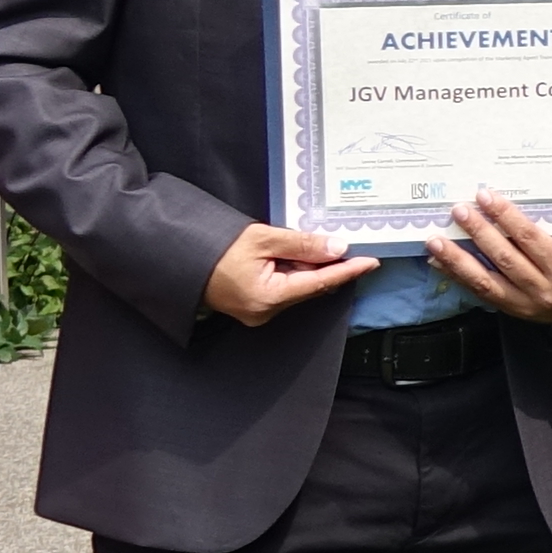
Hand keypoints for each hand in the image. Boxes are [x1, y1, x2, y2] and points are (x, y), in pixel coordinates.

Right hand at [203, 221, 370, 326]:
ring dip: (308, 267)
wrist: (180, 260)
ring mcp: (260, 313)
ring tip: (305, 244)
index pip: (320, 283)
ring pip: (298, 287)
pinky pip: (285, 289)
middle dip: (327, 265)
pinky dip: (293, 273)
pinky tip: (292, 256)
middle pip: (310, 286)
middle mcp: (266, 312)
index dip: (348, 271)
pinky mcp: (255, 308)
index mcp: (269, 297)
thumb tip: (336, 248)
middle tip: (343, 243)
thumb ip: (301, 244)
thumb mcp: (262, 239)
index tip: (371, 262)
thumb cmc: (215, 249)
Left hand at [428, 193, 551, 329]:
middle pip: (505, 257)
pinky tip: (439, 262)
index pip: (530, 238)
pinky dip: (457, 276)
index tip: (486, 197)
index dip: (506, 216)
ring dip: (457, 258)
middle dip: (479, 232)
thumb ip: (546, 234)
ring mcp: (525, 304)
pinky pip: (480, 293)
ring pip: (486, 279)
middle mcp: (544, 288)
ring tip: (436, 240)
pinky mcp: (511, 312)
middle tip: (459, 210)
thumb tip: (504, 209)